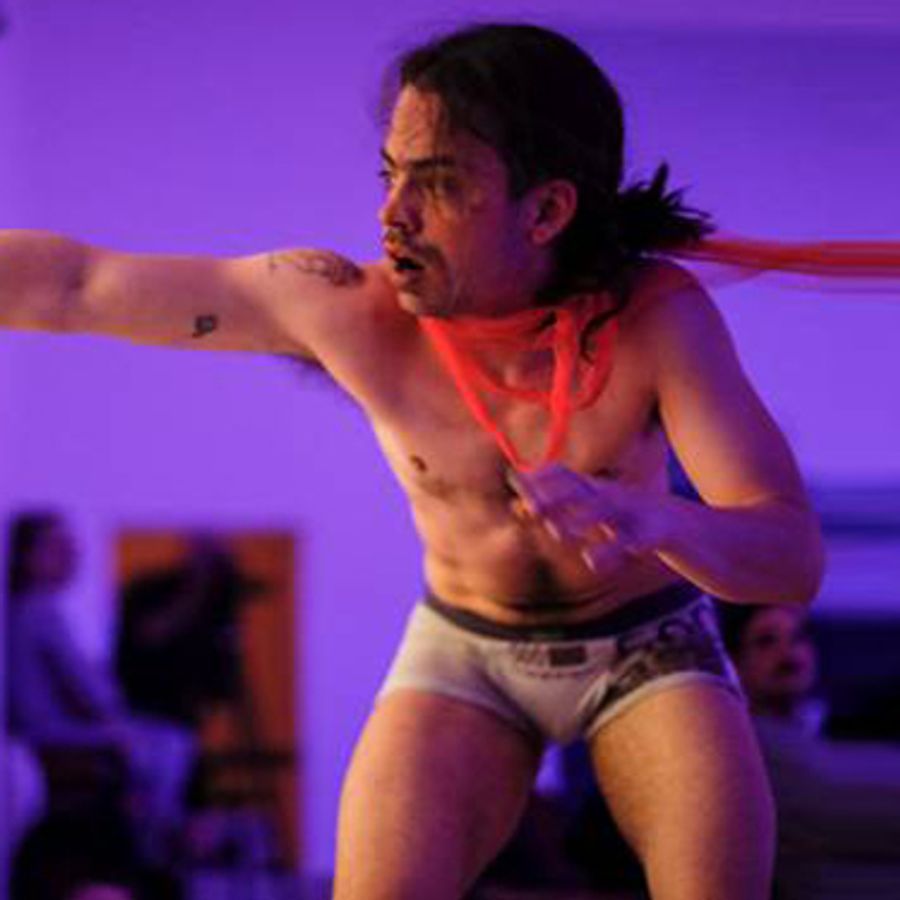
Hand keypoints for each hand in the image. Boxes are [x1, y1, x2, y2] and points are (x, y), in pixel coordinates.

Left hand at [509, 464, 667, 572]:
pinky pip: (644, 539)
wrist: (682, 526)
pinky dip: (634, 545)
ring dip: (585, 519)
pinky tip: (619, 553)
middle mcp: (613, 496)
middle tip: (530, 509)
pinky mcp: (657, 534)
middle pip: (583, 492)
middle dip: (557, 498)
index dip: (543, 480)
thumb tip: (513, 504)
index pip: (566, 477)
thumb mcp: (592, 511)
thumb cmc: (625, 519)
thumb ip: (555, 508)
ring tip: (560, 533)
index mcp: (597, 490)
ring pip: (610, 514)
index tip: (517, 486)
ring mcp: (635, 513)